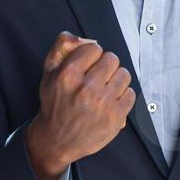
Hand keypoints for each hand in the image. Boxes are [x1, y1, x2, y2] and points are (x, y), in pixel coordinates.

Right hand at [25, 31, 135, 179]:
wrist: (56, 140)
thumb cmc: (54, 103)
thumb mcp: (48, 71)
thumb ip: (62, 46)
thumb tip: (87, 39)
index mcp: (68, 75)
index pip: (95, 48)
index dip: (91, 56)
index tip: (86, 66)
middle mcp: (86, 89)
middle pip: (112, 59)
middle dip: (105, 65)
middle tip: (97, 77)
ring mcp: (103, 104)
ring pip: (124, 74)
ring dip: (115, 79)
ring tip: (104, 89)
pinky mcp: (115, 118)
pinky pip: (131, 94)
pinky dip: (122, 96)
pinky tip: (110, 101)